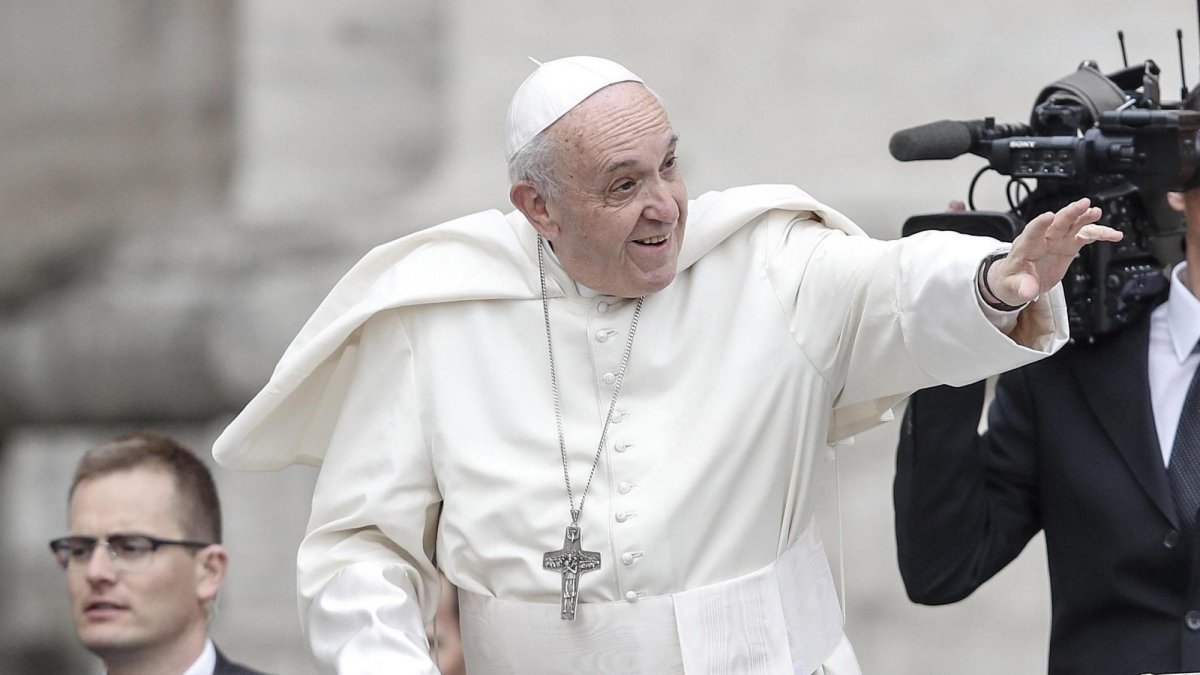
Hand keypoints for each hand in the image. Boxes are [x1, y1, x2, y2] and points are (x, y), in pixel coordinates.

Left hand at [982, 198, 1121, 306]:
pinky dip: (1100, 234)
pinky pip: (1086, 237)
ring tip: (1097, 212)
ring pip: (1073, 225)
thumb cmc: (1011, 281)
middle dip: (1069, 213)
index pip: (1031, 233)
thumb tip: (1028, 291)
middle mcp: (1043, 239)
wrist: (1018, 281)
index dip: (1039, 224)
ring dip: (1085, 218)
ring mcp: (1057, 241)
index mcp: (1025, 247)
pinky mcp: (1068, 245)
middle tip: (1083, 204)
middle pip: (1056, 223)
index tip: (1048, 216)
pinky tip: (1114, 234)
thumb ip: (1021, 287)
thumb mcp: (1011, 288)